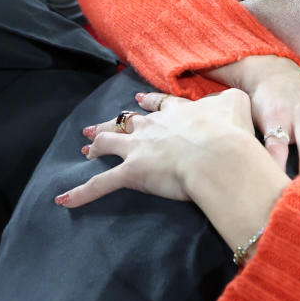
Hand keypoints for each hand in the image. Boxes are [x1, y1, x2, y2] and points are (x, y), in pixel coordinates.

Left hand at [57, 90, 255, 207]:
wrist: (218, 154)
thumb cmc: (230, 132)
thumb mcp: (236, 104)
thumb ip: (229, 99)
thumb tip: (229, 100)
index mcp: (176, 112)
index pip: (157, 105)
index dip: (147, 104)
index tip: (139, 101)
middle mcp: (152, 126)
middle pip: (126, 121)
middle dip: (112, 124)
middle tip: (98, 128)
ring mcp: (138, 149)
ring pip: (108, 144)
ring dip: (95, 146)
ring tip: (85, 150)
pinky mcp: (130, 174)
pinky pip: (100, 185)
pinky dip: (80, 193)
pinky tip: (63, 201)